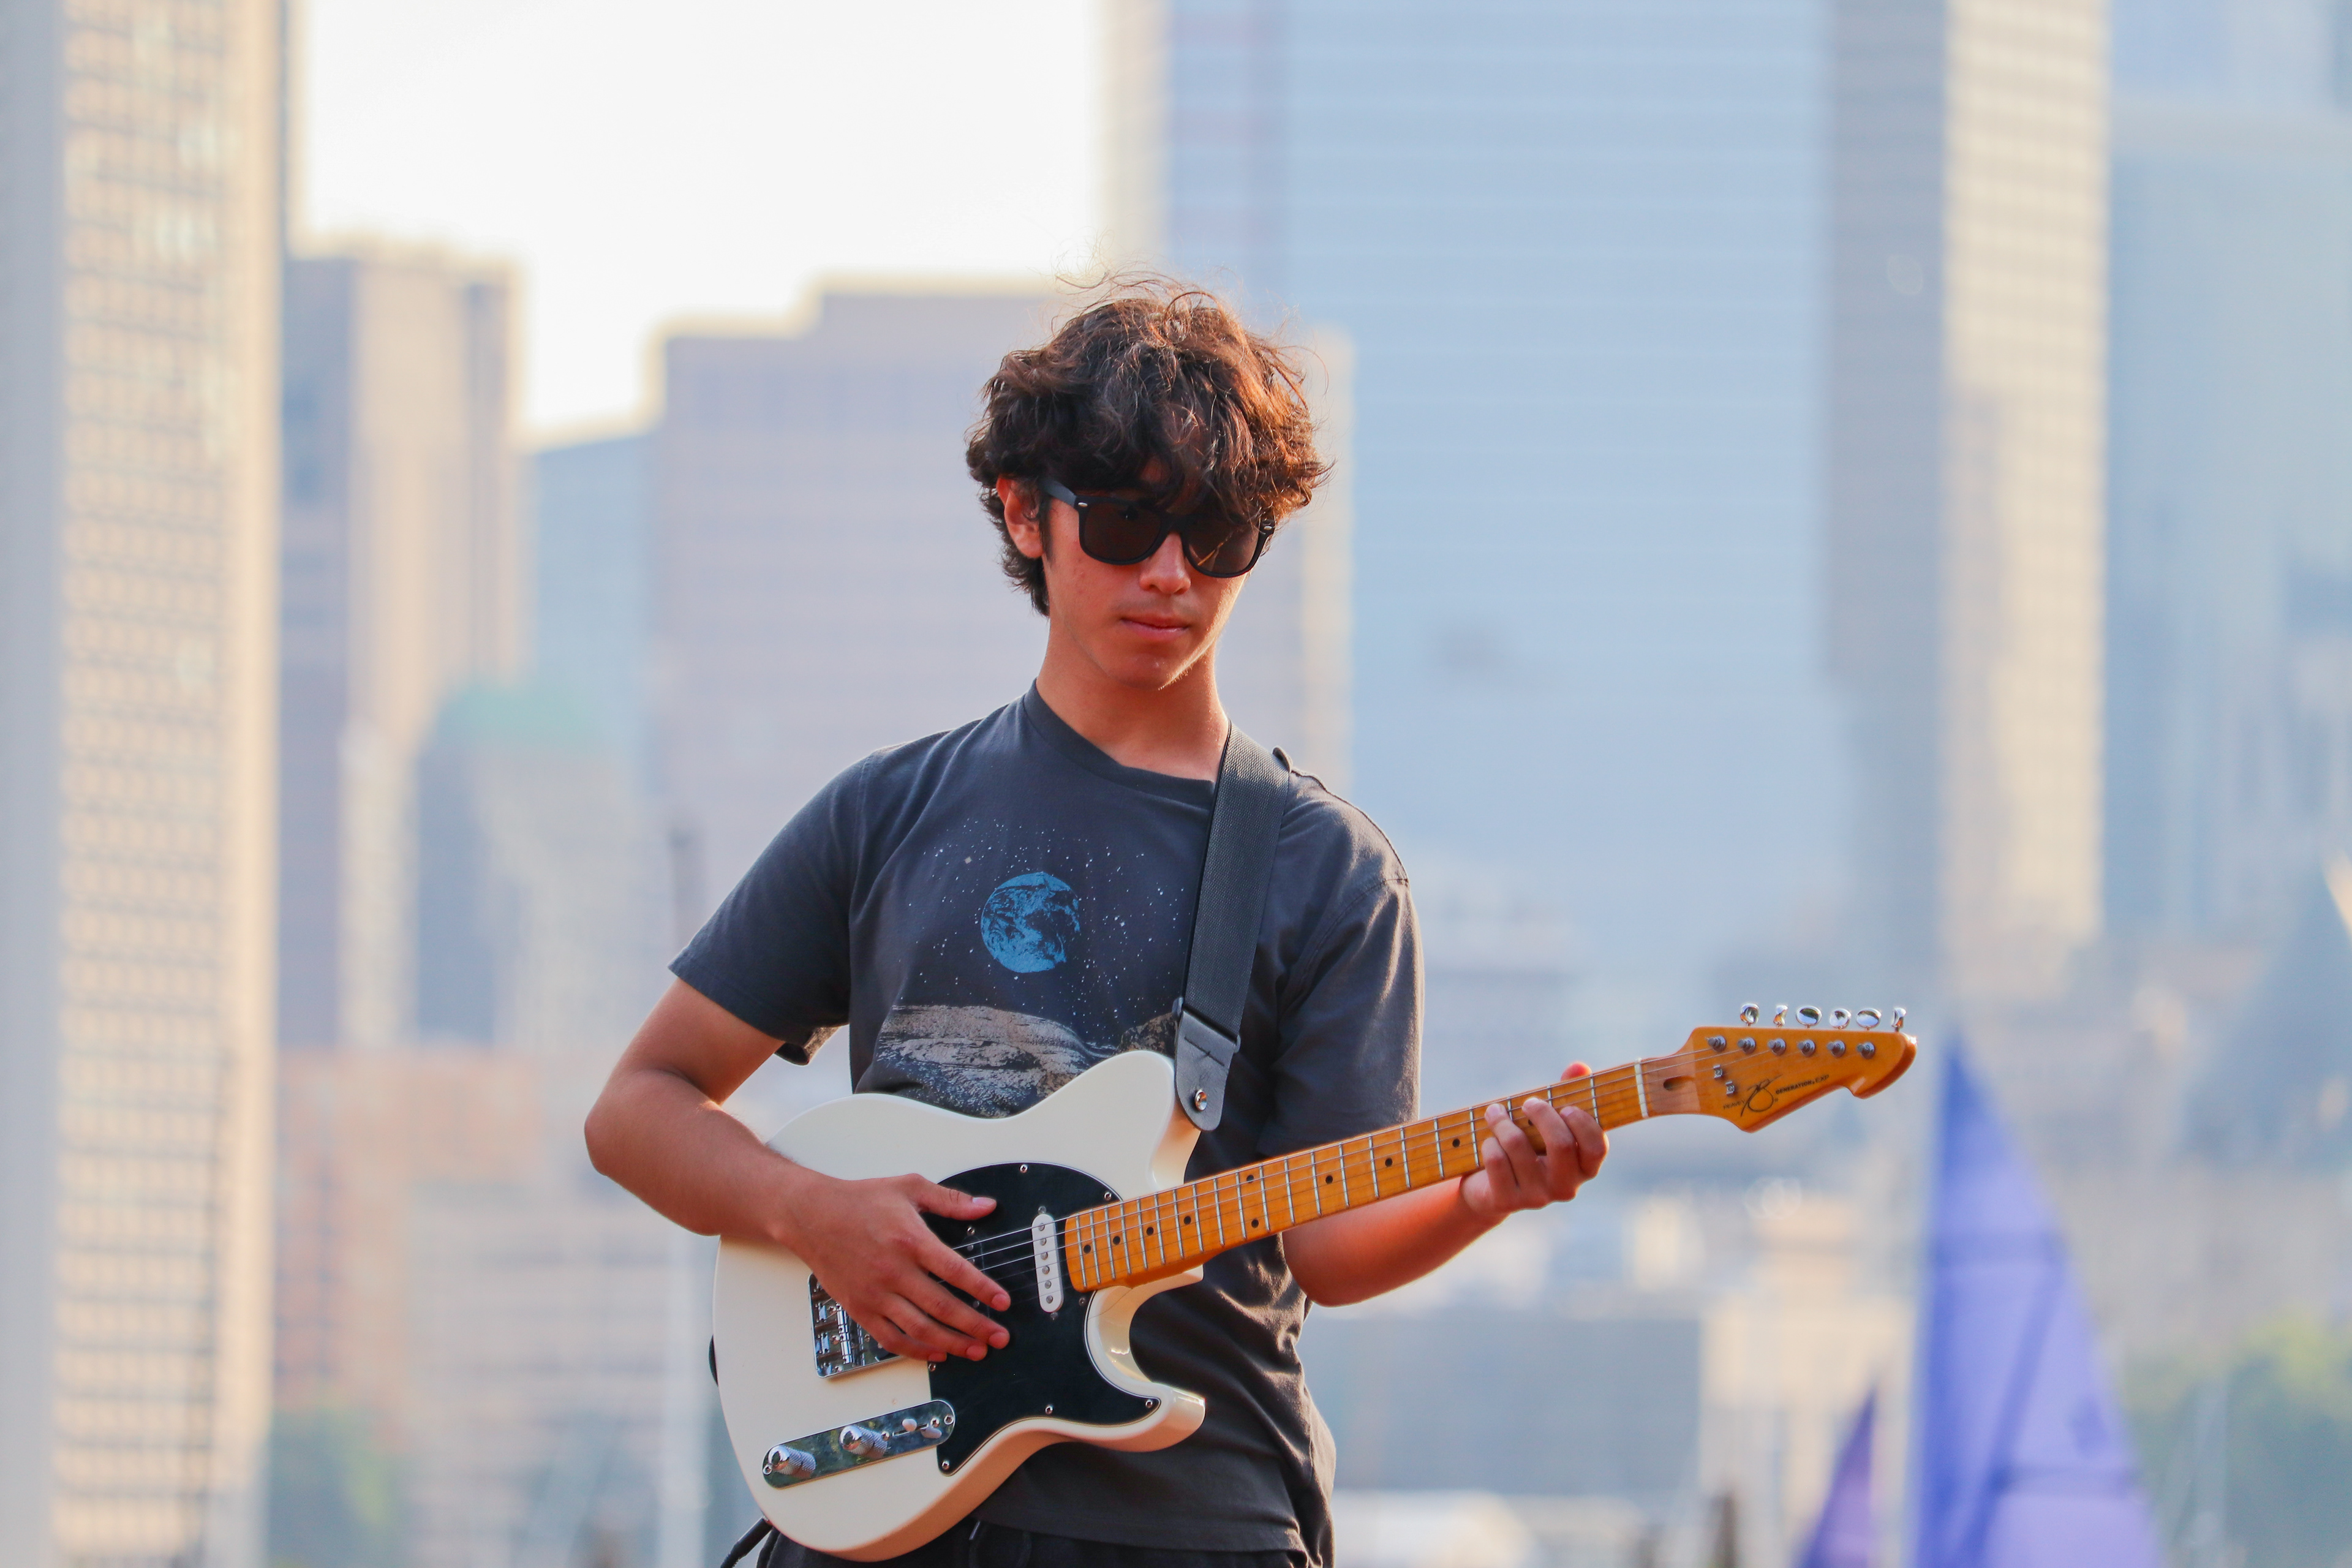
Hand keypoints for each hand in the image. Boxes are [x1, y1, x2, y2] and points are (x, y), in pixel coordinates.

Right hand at [778, 1170, 1013, 1363]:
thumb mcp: (908, 1188)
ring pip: (919, 1328)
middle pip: (942, 1306)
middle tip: (998, 1337)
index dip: (983, 1289)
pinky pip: (891, 1338)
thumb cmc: (860, 1201)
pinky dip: (915, 1350)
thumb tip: (985, 1206)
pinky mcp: (860, 1308)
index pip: (955, 1270)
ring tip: (976, 1350)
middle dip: (975, 1325)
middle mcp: (893, 1270)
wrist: (811, 1215)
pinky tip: (936, 1353)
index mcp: (910, 1240)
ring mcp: (875, 1293)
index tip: (1002, 1302)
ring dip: (952, 1343)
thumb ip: (950, 1200)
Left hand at [1457, 1063, 1607, 1221]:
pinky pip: (1496, 1160)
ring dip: (1502, 1122)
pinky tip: (1488, 1142)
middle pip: (1561, 1144)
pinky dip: (1489, 1143)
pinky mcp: (1507, 1201)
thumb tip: (1578, 1066)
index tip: (1565, 1107)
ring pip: (1518, 1146)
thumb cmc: (1527, 1147)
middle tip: (1528, 1103)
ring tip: (1495, 1113)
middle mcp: (1565, 1187)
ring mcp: (1537, 1197)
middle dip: (1541, 1115)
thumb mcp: (1546, 1122)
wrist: (1488, 1188)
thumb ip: (1567, 1094)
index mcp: (1583, 1169)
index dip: (1583, 1123)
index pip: (1597, 1148)